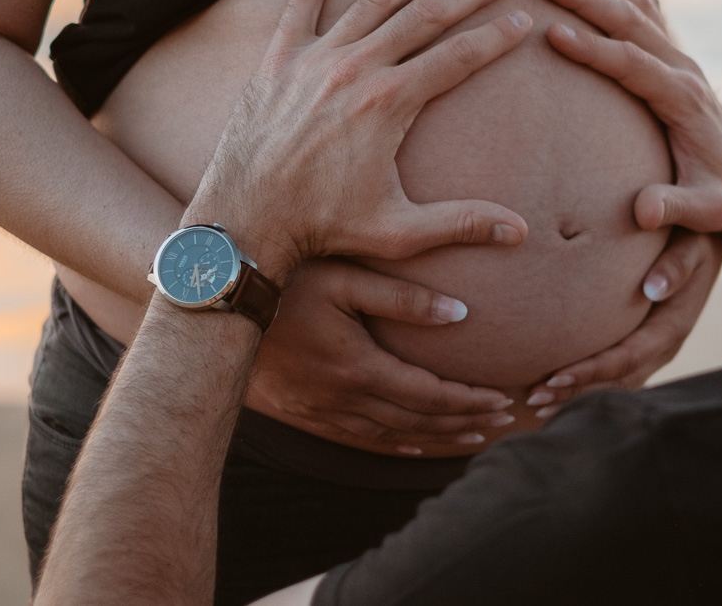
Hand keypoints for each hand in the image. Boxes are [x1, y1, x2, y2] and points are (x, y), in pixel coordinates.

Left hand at [186, 0, 533, 277]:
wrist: (246, 222)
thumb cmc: (324, 228)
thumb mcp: (399, 232)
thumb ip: (462, 223)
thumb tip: (520, 232)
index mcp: (389, 103)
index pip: (458, 56)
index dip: (496, 36)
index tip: (522, 19)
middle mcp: (355, 69)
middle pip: (424, 15)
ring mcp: (315, 58)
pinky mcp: (279, 58)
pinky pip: (303, 0)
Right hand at [246, 259, 517, 454]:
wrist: (215, 306)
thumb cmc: (284, 277)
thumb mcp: (346, 276)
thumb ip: (404, 298)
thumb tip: (460, 314)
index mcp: (359, 367)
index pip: (429, 394)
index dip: (470, 401)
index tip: (504, 400)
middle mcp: (343, 399)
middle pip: (418, 421)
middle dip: (464, 423)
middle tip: (505, 421)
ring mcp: (320, 410)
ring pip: (391, 436)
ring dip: (436, 438)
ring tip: (473, 437)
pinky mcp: (303, 412)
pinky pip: (358, 438)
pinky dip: (394, 444)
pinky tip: (412, 445)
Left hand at [524, 230, 721, 412]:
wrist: (711, 231)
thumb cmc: (695, 232)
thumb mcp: (692, 242)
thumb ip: (676, 262)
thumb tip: (652, 288)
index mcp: (673, 326)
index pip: (627, 358)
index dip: (591, 371)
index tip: (554, 376)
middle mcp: (664, 346)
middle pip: (617, 381)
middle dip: (576, 392)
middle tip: (532, 399)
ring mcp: (653, 349)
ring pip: (613, 383)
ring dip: (575, 394)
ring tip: (533, 402)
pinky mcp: (642, 343)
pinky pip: (613, 371)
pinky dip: (583, 382)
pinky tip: (550, 385)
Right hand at [531, 0, 721, 237]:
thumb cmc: (719, 197)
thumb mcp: (705, 210)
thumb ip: (676, 208)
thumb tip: (643, 213)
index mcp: (684, 99)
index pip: (632, 65)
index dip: (593, 49)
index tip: (553, 33)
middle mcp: (682, 67)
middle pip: (631, 21)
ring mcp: (678, 56)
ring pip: (637, 4)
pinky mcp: (672, 54)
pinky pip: (647, 5)